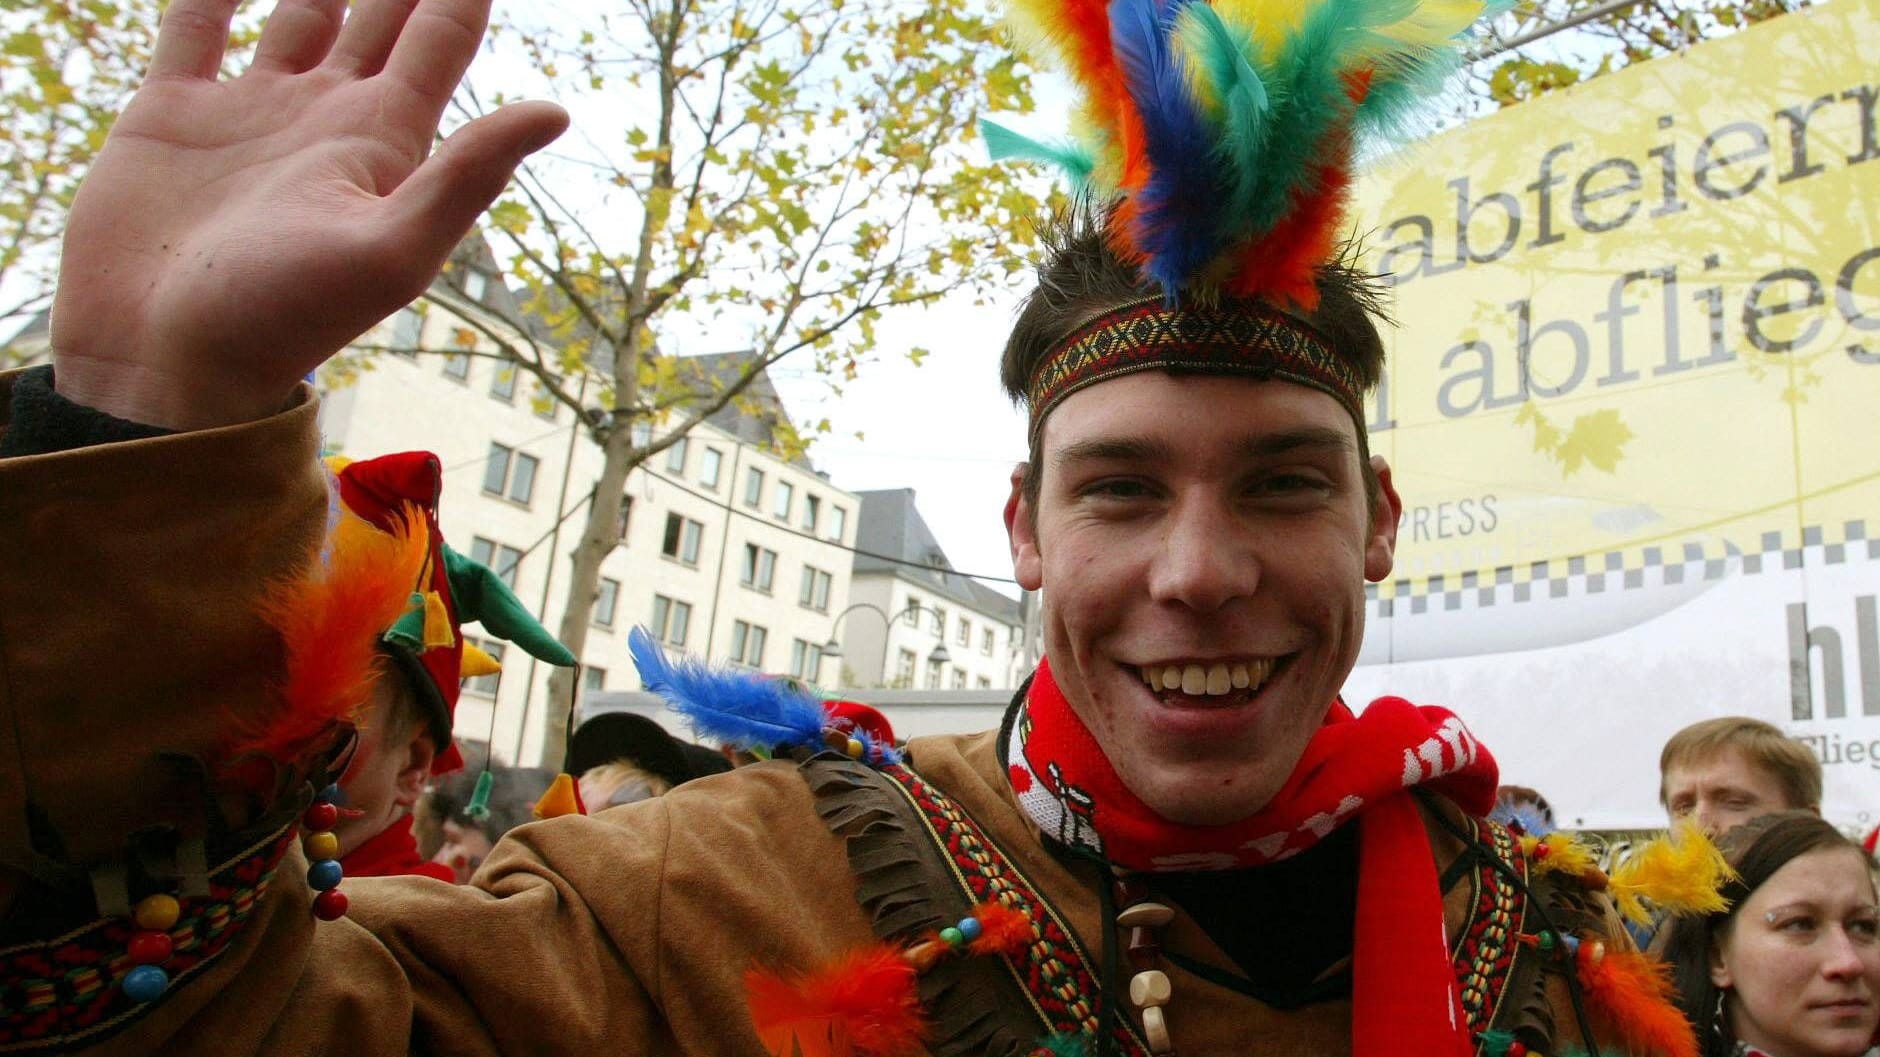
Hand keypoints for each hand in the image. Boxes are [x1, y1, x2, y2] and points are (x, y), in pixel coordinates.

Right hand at [49, 0, 567, 429]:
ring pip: (298, 9)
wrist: (162, 365)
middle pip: (380, 12)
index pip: (440, 35)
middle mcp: (324, 115)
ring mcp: (250, 111)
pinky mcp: (171, 116)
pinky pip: (196, 26)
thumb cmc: (280, 320)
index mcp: (382, 139)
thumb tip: (557, 108)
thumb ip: (467, 176)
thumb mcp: (390, 251)